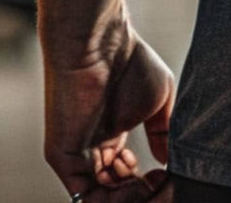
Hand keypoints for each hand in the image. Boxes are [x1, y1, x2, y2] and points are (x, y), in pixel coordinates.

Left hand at [42, 20, 175, 200]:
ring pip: (100, 197)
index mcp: (112, 135)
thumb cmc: (130, 62)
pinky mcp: (63, 157)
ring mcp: (76, 155)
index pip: (126, 176)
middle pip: (114, 192)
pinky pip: (84, 194)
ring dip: (127, 196)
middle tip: (158, 181)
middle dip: (140, 193)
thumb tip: (167, 162)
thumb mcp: (158, 102)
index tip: (166, 174)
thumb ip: (163, 134)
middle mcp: (93, 149)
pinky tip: (132, 179)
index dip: (148, 183)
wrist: (101, 43)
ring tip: (146, 179)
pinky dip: (110, 197)